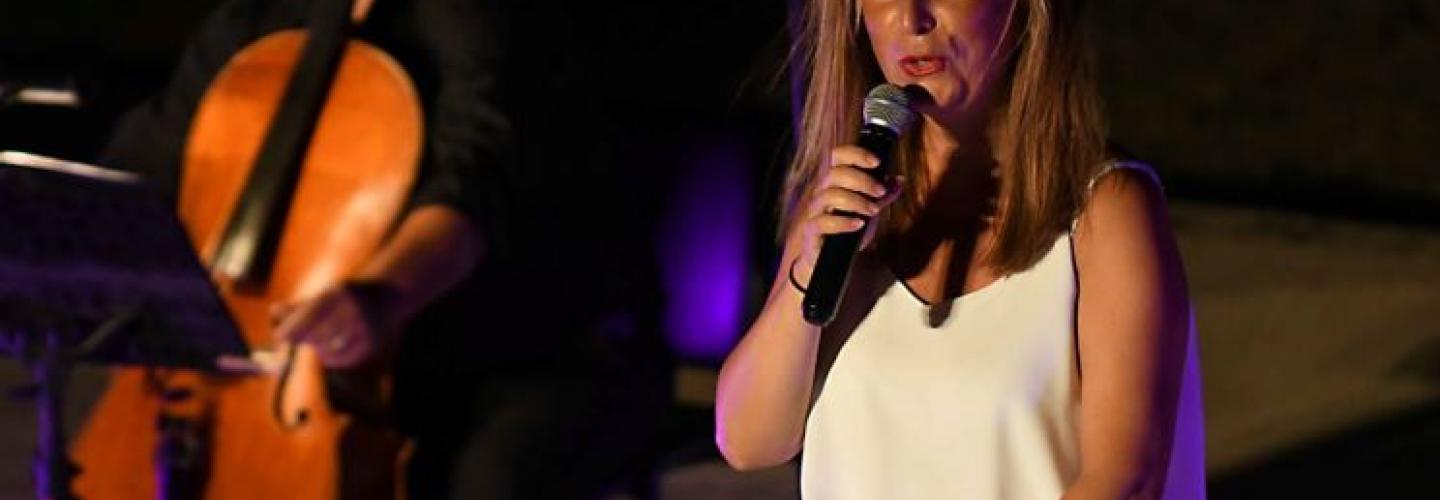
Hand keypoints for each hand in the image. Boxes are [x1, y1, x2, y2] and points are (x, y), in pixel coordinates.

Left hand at [270, 282, 398, 368]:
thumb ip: (298, 305)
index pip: (310, 314)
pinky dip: (333, 358)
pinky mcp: (372, 342)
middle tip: (294, 339)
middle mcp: (354, 309)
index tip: (279, 336)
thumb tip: (273, 311)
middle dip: (304, 339)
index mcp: (340, 293)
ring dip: (318, 348)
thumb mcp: (324, 294)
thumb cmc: (347, 295)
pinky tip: (331, 349)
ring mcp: (365, 327)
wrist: (387, 294)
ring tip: (318, 341)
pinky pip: (344, 358)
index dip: (292, 328)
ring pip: (330, 349)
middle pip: (318, 334)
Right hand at [791, 144, 903, 288]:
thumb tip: (899, 180)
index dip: (856, 154)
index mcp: (834, 183)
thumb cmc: (847, 231)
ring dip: (856, 201)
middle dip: (862, 180)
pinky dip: (843, 222)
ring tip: (873, 212)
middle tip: (880, 193)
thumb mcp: (868, 211)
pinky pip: (823, 222)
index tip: (877, 162)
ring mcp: (814, 211)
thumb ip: (881, 196)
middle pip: (836, 173)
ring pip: (830, 195)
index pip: (838, 156)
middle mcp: (821, 192)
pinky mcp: (811, 230)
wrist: (829, 261)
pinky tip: (858, 225)